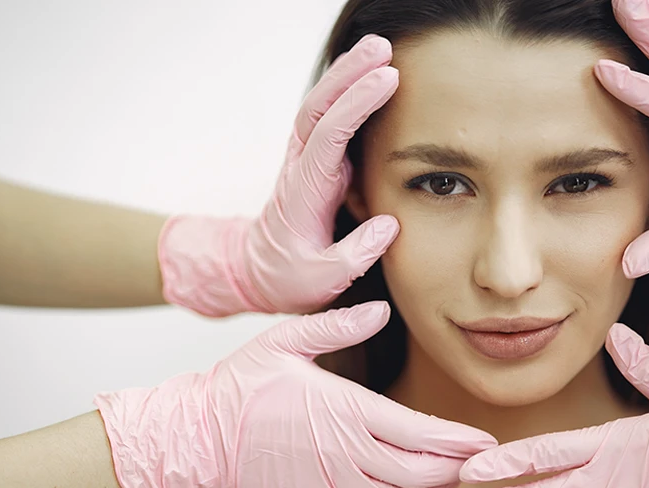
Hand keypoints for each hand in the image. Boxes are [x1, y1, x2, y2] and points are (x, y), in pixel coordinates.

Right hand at [96, 301, 497, 487]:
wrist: (199, 433)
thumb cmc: (242, 383)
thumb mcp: (285, 339)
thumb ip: (337, 325)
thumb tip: (379, 310)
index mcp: (343, 409)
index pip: (419, 432)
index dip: (458, 440)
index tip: (483, 438)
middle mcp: (343, 452)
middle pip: (420, 471)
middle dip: (456, 467)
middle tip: (478, 459)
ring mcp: (330, 484)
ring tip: (452, 477)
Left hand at [159, 34, 401, 316]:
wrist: (258, 273)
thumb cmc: (290, 278)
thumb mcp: (321, 281)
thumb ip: (354, 255)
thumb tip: (389, 226)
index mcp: (302, 192)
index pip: (328, 136)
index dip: (356, 105)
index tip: (387, 80)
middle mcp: (300, 167)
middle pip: (318, 107)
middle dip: (348, 74)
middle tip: (383, 47)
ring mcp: (304, 160)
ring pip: (320, 107)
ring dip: (346, 75)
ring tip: (379, 48)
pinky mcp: (314, 162)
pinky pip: (327, 119)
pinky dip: (345, 93)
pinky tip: (367, 76)